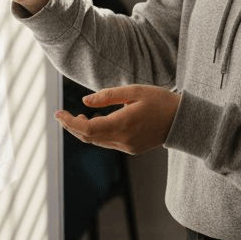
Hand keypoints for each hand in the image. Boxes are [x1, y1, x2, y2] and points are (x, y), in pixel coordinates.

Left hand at [55, 84, 181, 154]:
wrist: (182, 120)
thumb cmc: (160, 101)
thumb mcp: (134, 91)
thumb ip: (108, 96)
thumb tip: (84, 102)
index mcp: (123, 124)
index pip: (87, 129)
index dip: (69, 122)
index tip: (58, 113)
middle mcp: (123, 140)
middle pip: (88, 138)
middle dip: (72, 127)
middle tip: (62, 114)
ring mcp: (127, 147)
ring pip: (96, 142)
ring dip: (83, 131)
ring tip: (78, 116)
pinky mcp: (131, 149)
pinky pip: (107, 143)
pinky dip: (97, 134)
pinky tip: (97, 122)